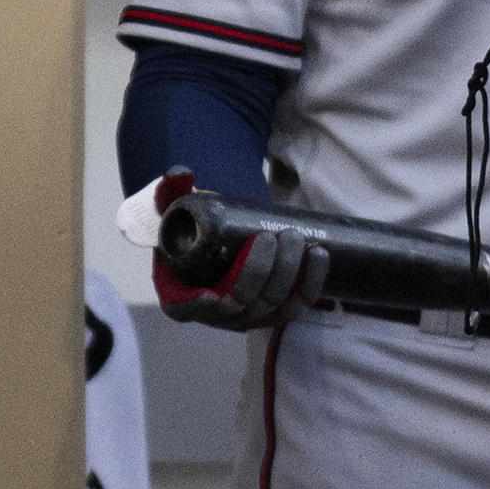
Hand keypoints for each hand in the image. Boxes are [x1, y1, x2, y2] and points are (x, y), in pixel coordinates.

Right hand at [132, 169, 330, 329]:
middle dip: (260, 271)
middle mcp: (217, 313)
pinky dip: (310, 282)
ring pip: (272, 304)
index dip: (201, 306)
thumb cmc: (192, 231)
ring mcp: (248, 315)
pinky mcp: (276, 310)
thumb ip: (171, 191)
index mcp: (180, 297)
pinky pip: (297, 304)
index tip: (214, 293)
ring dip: (288, 273)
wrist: (220, 241)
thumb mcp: (174, 212)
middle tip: (271, 236)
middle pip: (242, 303)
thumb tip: (180, 173)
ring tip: (293, 237)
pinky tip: (318, 254)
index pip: (188, 308)